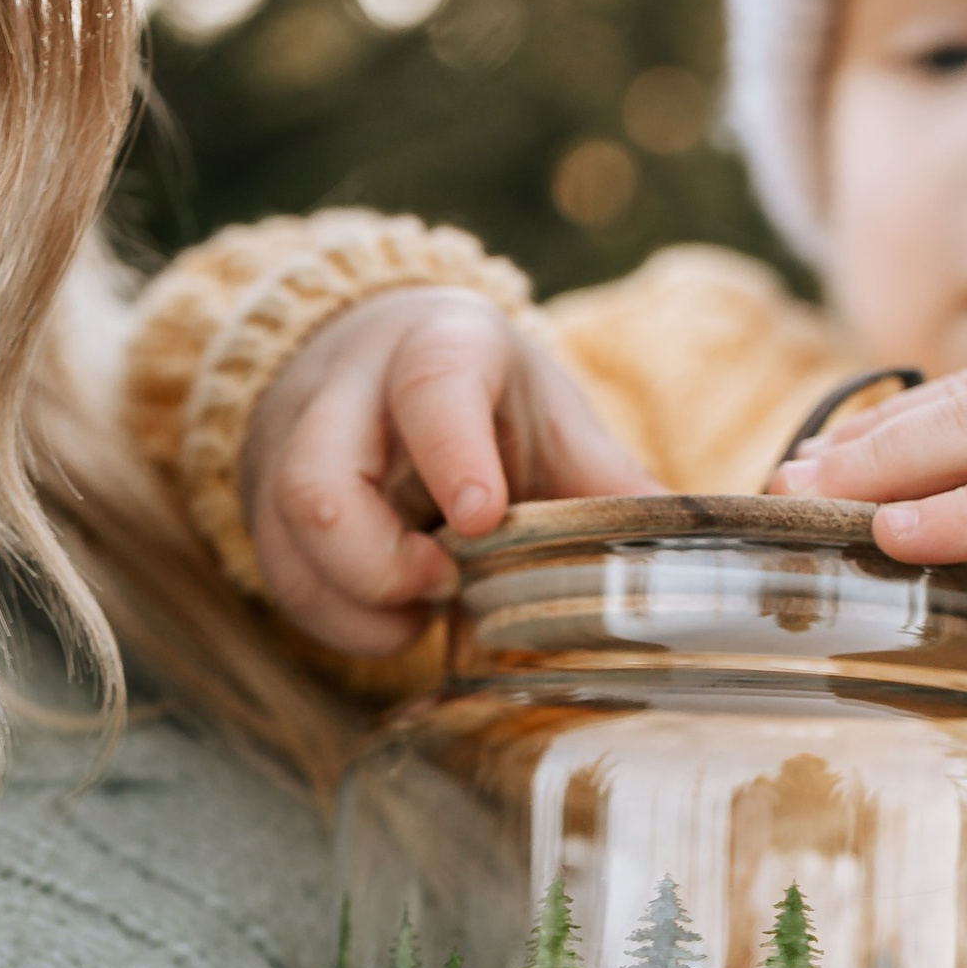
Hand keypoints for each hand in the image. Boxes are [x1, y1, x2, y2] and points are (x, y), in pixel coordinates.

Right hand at [240, 291, 651, 652]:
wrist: (371, 355)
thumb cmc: (484, 397)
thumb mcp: (551, 416)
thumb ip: (610, 484)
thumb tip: (703, 552)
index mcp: (437, 346)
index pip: (431, 388)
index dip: (454, 456)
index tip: (483, 520)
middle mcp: (347, 391)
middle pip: (321, 484)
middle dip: (379, 565)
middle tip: (444, 586)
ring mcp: (291, 446)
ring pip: (288, 542)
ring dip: (360, 606)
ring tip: (424, 608)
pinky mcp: (262, 501)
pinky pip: (281, 581)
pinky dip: (340, 621)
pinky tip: (394, 615)